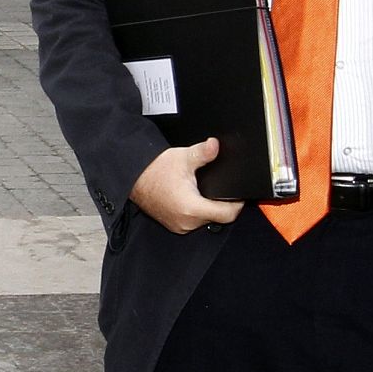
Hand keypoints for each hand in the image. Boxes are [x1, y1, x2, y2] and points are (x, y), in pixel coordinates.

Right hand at [129, 139, 243, 233]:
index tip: (239, 195)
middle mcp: (187, 222)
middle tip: (220, 187)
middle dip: (222, 203)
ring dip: (208, 208)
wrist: (133, 177)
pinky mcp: (174, 225)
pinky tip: (193, 197)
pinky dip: (197, 211)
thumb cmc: (154, 170)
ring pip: (206, 220)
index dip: (237, 204)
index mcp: (192, 208)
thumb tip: (216, 145)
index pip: (228, 215)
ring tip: (204, 191)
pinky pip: (193, 221)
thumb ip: (204, 152)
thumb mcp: (183, 158)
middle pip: (218, 218)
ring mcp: (179, 226)